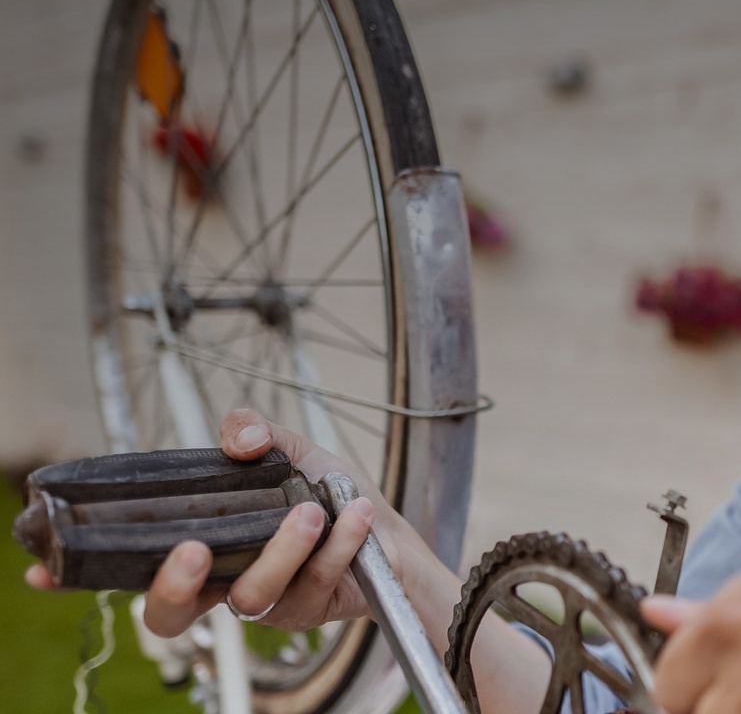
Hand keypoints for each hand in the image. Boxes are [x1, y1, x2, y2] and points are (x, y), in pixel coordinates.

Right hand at [26, 409, 398, 635]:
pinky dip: (337, 542)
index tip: (45, 570)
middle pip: (169, 613)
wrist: (388, 528)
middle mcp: (222, 580)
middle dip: (172, 587)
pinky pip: (312, 582)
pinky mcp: (306, 610)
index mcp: (202, 543)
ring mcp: (263, 601)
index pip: (131, 566)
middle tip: (195, 549)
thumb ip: (257, 434)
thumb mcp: (290, 452)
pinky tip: (351, 513)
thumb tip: (235, 437)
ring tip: (309, 511)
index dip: (84, 574)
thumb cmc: (328, 495)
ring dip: (281, 550)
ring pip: (251, 596)